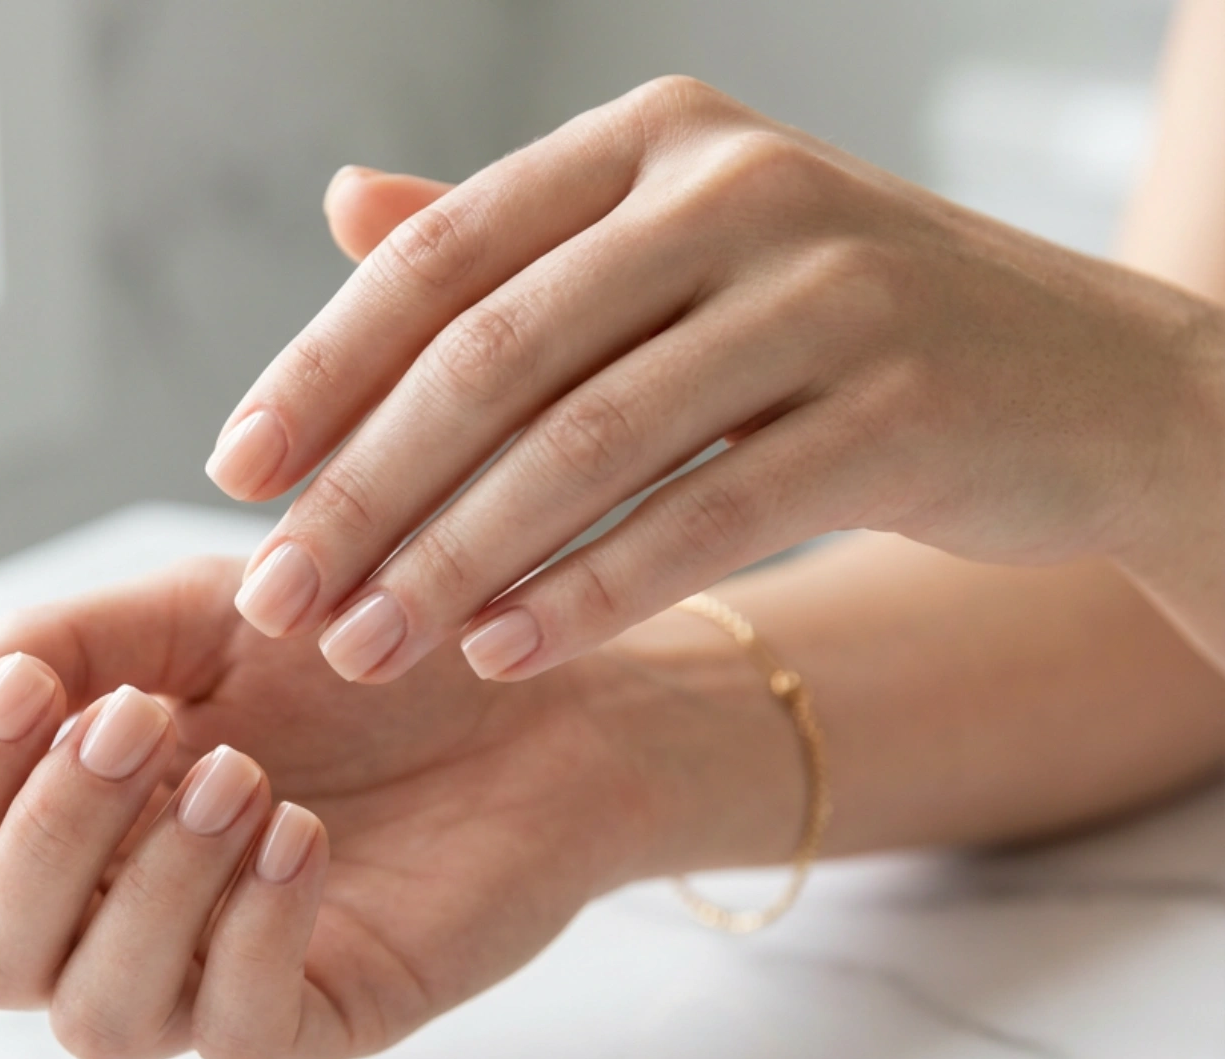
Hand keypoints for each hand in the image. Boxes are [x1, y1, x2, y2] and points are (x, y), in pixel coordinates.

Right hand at [0, 557, 756, 1058]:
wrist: (527, 681)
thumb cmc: (346, 648)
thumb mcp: (193, 615)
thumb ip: (60, 647)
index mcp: (63, 820)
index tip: (30, 685)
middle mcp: (116, 914)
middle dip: (45, 838)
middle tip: (137, 726)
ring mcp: (212, 974)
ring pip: (99, 1018)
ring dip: (151, 889)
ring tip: (242, 777)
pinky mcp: (318, 1011)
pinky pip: (236, 1030)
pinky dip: (251, 931)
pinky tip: (302, 833)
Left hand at [205, 76, 1224, 683]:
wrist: (1085, 380)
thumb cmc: (838, 324)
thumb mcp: (680, 246)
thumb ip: (517, 238)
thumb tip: (345, 210)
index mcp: (655, 139)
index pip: (441, 258)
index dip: (322, 372)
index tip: (235, 477)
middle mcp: (736, 186)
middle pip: (493, 356)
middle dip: (365, 490)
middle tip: (277, 598)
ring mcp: (831, 288)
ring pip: (588, 443)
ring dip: (455, 560)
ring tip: (363, 648)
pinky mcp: (904, 403)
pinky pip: (707, 514)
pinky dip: (592, 592)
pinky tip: (504, 656)